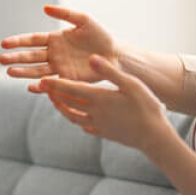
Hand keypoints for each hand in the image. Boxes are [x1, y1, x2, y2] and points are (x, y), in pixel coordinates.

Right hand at [0, 6, 115, 92]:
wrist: (115, 55)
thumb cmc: (101, 36)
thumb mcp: (84, 20)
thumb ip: (65, 13)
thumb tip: (45, 8)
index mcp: (55, 39)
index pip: (32, 40)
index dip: (18, 42)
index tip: (4, 43)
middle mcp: (54, 54)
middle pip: (31, 56)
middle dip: (16, 58)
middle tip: (1, 60)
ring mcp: (59, 68)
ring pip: (37, 71)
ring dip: (23, 72)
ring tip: (9, 73)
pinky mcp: (68, 80)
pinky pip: (52, 83)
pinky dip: (41, 86)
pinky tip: (31, 88)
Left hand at [39, 54, 170, 150]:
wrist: (154, 137)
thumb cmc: (146, 107)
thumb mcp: (130, 84)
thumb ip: (109, 71)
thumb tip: (91, 57)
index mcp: (99, 98)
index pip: (71, 90)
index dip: (55, 85)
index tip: (41, 81)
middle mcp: (94, 113)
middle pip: (68, 103)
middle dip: (54, 95)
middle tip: (42, 88)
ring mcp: (98, 125)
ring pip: (73, 117)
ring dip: (62, 108)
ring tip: (56, 101)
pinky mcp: (105, 133)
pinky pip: (85, 127)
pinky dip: (78, 120)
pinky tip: (79, 118)